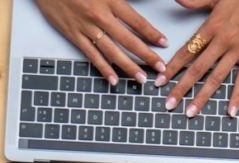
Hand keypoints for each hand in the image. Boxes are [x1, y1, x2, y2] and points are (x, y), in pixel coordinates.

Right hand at [32, 0, 168, 84]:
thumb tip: (135, 3)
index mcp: (110, 0)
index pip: (137, 21)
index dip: (152, 34)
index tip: (164, 43)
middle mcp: (100, 15)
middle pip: (128, 40)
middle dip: (146, 55)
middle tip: (160, 68)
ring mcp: (86, 27)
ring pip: (112, 51)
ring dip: (128, 67)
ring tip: (142, 79)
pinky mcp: (73, 35)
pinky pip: (91, 55)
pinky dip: (103, 68)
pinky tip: (113, 79)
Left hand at [155, 0, 238, 117]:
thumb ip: (196, 1)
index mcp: (211, 26)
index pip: (186, 51)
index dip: (172, 67)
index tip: (160, 81)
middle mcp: (222, 42)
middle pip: (197, 69)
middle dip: (181, 88)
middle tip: (169, 104)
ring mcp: (237, 51)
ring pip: (216, 78)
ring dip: (202, 97)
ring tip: (191, 112)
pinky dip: (236, 96)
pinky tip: (230, 110)